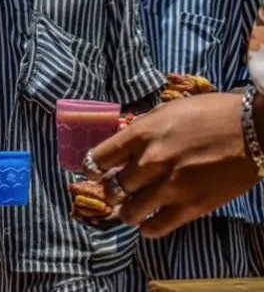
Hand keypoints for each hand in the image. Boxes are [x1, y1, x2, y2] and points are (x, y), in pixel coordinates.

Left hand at [83, 93, 259, 238]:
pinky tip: (149, 222)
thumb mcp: (169, 110)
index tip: (94, 171)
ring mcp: (169, 187)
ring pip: (128, 212)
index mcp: (142, 134)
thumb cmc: (212, 113)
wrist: (256, 130)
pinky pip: (155, 228)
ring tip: (133, 207)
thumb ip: (142, 128)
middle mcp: (149, 162)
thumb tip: (121, 141)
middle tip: (118, 189)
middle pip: (111, 187)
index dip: (91, 167)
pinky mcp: (190, 207)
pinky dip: (147, 228)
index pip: (97, 158)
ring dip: (127, 211)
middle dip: (112, 189)